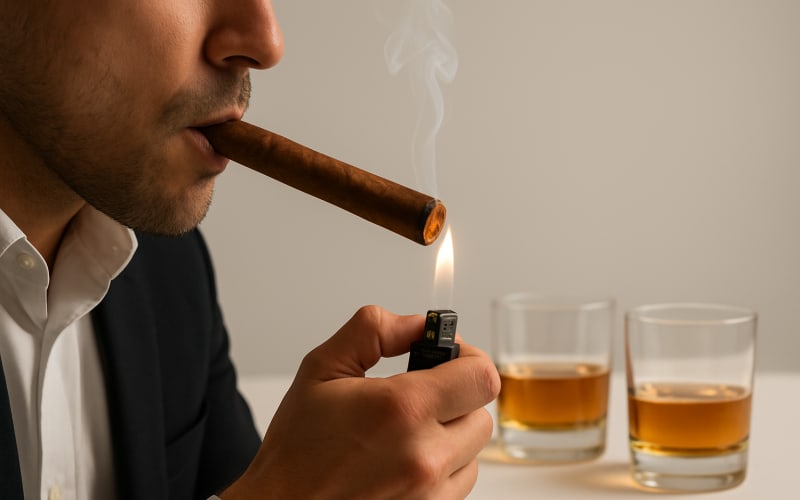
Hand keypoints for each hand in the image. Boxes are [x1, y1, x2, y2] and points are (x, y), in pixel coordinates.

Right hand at [221, 305, 499, 499]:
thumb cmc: (297, 449)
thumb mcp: (322, 368)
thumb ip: (373, 331)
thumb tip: (416, 325)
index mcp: (401, 409)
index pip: (481, 375)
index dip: (468, 356)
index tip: (447, 356)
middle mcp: (425, 455)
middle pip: (481, 413)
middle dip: (456, 396)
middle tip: (420, 394)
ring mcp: (430, 492)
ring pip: (473, 450)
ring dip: (450, 434)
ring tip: (406, 432)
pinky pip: (460, 483)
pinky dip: (442, 467)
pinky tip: (405, 459)